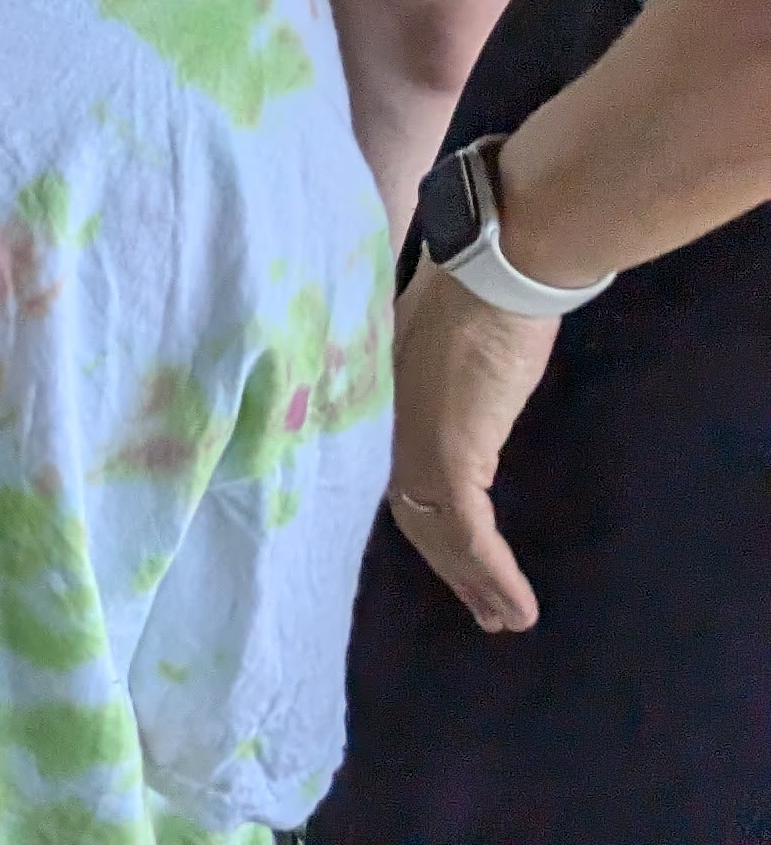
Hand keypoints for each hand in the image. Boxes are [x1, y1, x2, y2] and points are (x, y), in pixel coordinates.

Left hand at [385, 262, 561, 632]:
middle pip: (413, 515)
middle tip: (480, 611)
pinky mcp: (450, 455)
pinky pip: (469, 532)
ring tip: (504, 619)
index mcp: (375, 404)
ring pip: (439, 532)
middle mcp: (383, 430)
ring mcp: (413, 444)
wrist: (492, 274)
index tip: (446, 562)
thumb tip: (440, 395)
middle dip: (448, 567)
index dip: (420, 525)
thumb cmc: (469, 296)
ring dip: (474, 582)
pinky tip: (518, 604)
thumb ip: (420, 380)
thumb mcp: (426, 346)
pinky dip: (493, 573)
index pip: (390, 479)